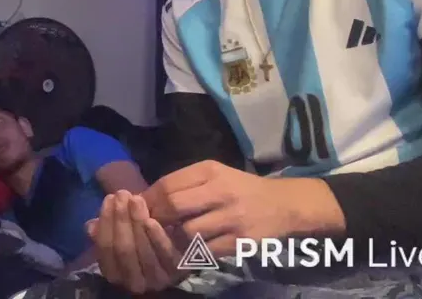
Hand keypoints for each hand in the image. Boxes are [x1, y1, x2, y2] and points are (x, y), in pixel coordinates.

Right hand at [87, 190, 186, 293]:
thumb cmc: (142, 243)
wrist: (177, 255)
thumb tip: (90, 226)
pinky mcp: (177, 272)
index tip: (109, 198)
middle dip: (121, 219)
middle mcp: (134, 282)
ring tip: (136, 199)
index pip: (105, 248)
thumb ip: (104, 232)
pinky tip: (151, 219)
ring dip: (137, 222)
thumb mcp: (120, 238)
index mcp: (115, 274)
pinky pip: (165, 254)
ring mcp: (156, 279)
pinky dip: (156, 236)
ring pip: (142, 250)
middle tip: (122, 194)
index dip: (106, 222)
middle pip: (123, 249)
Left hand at [143, 160, 308, 256]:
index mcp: (210, 170)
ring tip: (172, 237)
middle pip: (174, 206)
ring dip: (175, 237)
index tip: (138, 207)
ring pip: (188, 232)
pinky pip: (207, 250)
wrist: (283, 204)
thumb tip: (145, 198)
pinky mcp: (241, 240)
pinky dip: (194, 251)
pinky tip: (191, 248)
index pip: (168, 184)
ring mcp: (233, 217)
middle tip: (151, 225)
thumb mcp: (213, 174)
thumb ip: (182, 183)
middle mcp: (221, 191)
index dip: (148, 198)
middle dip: (157, 217)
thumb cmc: (239, 187)